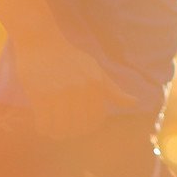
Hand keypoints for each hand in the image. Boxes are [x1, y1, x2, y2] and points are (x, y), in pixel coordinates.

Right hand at [14, 35, 132, 138]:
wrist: (41, 43)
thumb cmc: (70, 59)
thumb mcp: (95, 70)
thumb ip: (113, 90)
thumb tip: (134, 103)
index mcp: (95, 83)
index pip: (95, 120)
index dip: (86, 127)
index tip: (78, 126)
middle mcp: (80, 88)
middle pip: (78, 126)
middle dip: (71, 132)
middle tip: (63, 130)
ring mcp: (60, 91)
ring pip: (61, 127)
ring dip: (57, 133)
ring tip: (53, 130)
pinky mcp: (41, 93)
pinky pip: (45, 122)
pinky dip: (44, 128)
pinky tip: (43, 125)